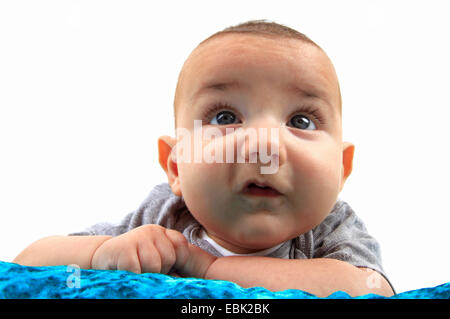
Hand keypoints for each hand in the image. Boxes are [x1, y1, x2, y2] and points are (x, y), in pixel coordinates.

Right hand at [91, 224, 216, 277]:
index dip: (174, 262)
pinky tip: (126, 270)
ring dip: (145, 274)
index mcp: (163, 233)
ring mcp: (138, 237)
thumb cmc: (134, 263)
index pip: (181, 246)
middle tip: (143, 267)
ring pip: (155, 265)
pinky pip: (138, 270)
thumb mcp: (156, 257)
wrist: (102, 258)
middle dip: (159, 270)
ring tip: (135, 269)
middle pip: (169, 258)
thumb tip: (188, 276)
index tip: (163, 267)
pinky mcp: (124, 248)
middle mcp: (153, 230)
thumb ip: (172, 260)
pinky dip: (133, 276)